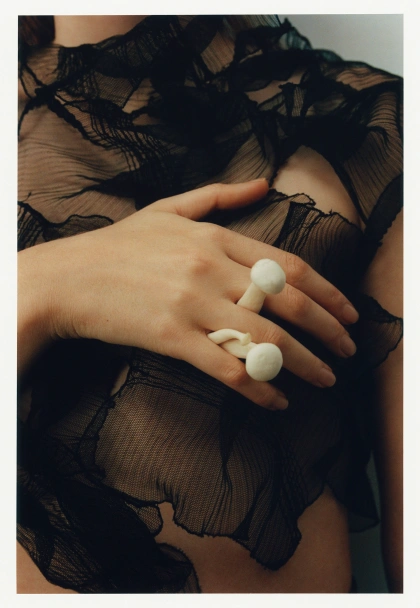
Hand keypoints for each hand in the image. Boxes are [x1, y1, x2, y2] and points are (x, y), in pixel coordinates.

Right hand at [19, 180, 357, 408]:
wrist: (70, 277)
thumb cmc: (120, 245)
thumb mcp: (170, 209)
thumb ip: (221, 195)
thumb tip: (265, 183)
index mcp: (215, 237)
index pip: (290, 267)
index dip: (329, 293)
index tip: (349, 315)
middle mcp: (210, 268)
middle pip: (288, 303)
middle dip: (328, 331)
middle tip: (349, 352)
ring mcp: (192, 305)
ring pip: (264, 339)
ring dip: (303, 364)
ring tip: (325, 380)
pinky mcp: (173, 338)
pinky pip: (227, 368)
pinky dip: (258, 388)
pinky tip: (277, 402)